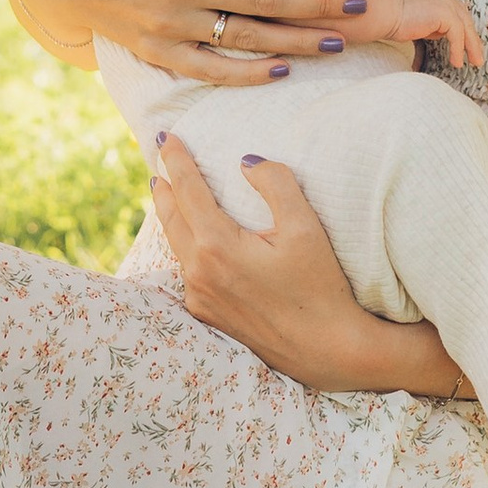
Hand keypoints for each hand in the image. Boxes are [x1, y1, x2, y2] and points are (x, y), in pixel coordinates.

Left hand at [149, 135, 465, 396]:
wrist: (328, 351)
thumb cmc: (320, 288)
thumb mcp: (305, 228)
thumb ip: (275, 184)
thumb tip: (246, 161)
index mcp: (217, 247)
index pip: (188, 190)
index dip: (177, 160)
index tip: (166, 136)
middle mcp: (199, 274)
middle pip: (172, 218)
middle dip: (165, 187)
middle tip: (160, 162)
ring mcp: (201, 299)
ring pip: (177, 246)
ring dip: (172, 217)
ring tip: (168, 195)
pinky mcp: (209, 317)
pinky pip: (188, 272)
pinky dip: (185, 247)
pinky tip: (192, 242)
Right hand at [386, 0, 486, 72]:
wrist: (380, 11)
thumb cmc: (387, 17)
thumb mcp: (412, 19)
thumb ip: (427, 22)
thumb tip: (438, 33)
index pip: (453, 8)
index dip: (461, 26)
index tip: (465, 42)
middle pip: (463, 15)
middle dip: (472, 37)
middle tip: (477, 55)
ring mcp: (442, 0)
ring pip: (464, 25)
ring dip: (470, 46)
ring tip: (474, 62)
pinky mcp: (444, 12)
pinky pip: (457, 34)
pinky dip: (458, 49)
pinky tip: (456, 62)